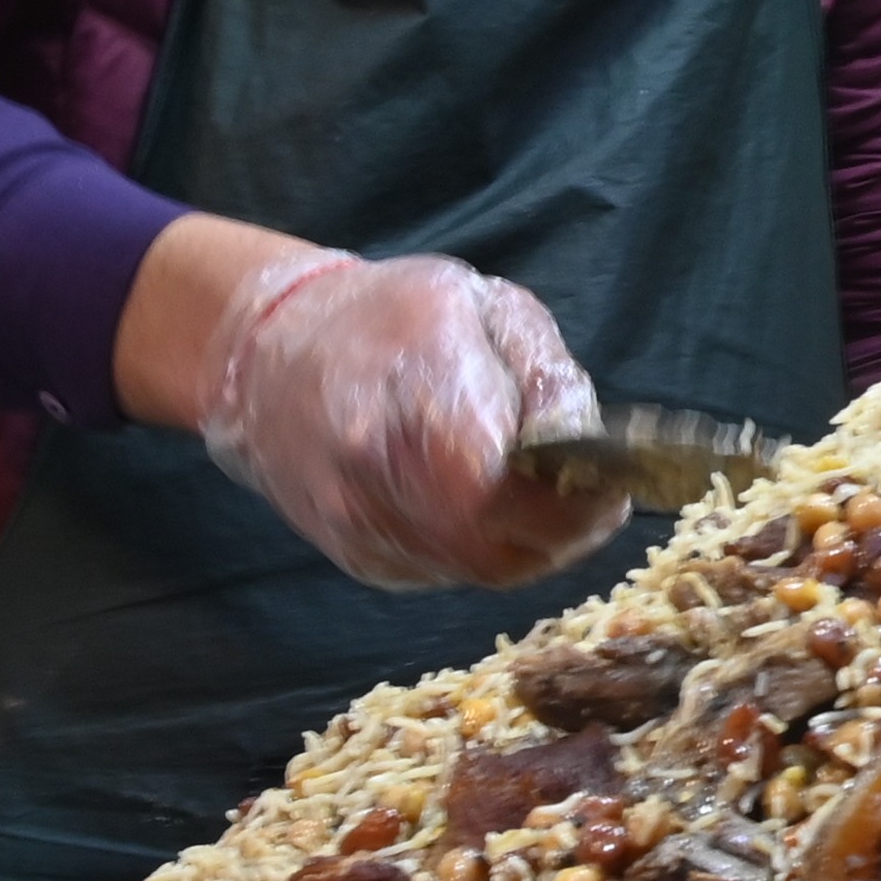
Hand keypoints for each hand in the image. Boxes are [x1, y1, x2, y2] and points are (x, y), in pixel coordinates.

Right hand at [196, 247, 629, 590]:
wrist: (268, 354)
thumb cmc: (390, 317)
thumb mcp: (487, 307)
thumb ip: (548, 378)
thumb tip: (593, 449)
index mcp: (415, 395)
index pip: (505, 489)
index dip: (573, 502)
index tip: (612, 481)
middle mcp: (375, 473)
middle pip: (498, 546)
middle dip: (564, 530)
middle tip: (595, 498)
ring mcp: (359, 524)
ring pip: (477, 570)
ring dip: (531, 545)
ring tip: (549, 498)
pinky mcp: (357, 557)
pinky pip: (444, 573)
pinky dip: (485, 550)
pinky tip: (492, 509)